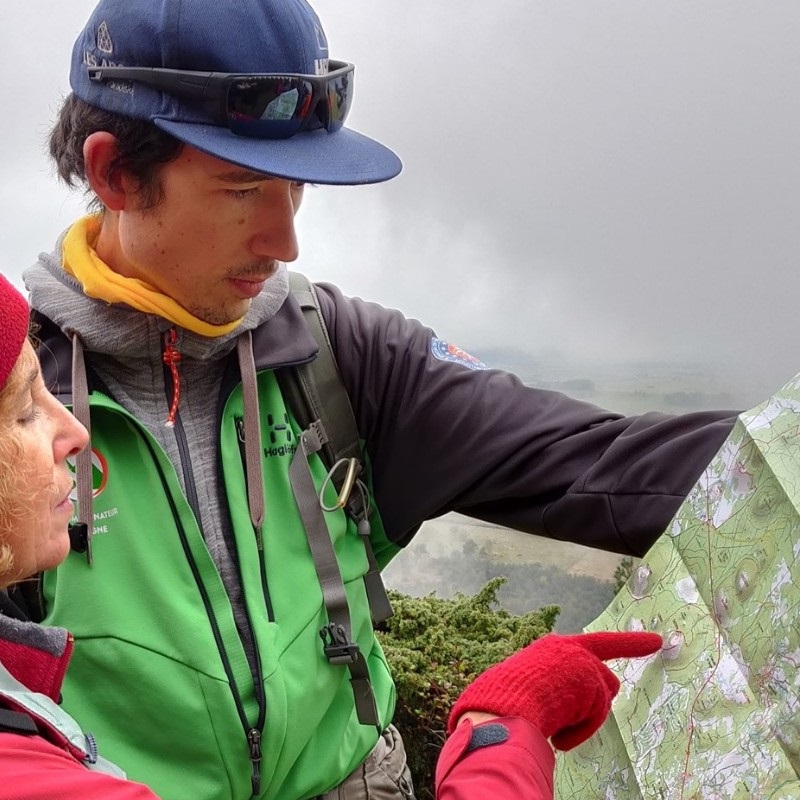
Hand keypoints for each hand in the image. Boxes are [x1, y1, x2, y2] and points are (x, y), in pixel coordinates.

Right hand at [448, 631, 661, 749]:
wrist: (501, 706)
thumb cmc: (505, 701)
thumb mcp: (529, 688)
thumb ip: (551, 688)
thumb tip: (561, 713)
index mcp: (551, 649)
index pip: (596, 643)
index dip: (628, 643)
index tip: (657, 640)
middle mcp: (569, 647)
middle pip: (603, 678)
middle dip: (596, 703)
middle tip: (585, 711)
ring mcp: (581, 659)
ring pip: (602, 697)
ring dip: (584, 717)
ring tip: (556, 724)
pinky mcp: (589, 676)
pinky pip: (596, 714)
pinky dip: (580, 730)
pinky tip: (559, 734)